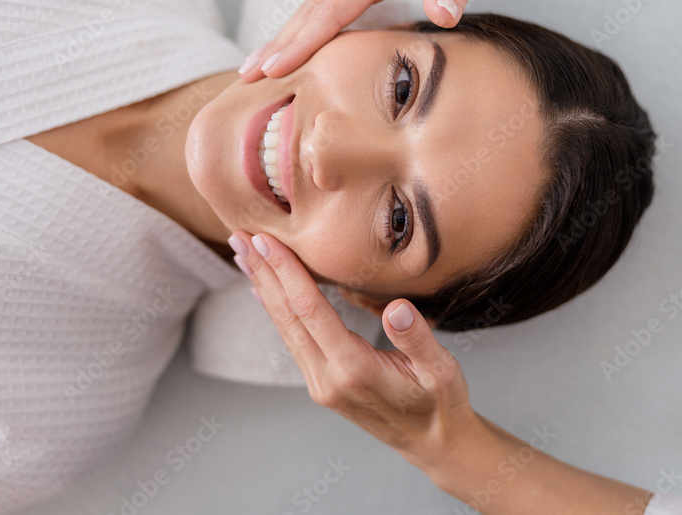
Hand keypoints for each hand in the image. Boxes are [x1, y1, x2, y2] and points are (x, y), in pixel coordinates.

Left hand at [228, 230, 475, 463]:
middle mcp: (328, 378)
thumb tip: (398, 308)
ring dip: (263, 288)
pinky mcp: (321, 384)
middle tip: (239, 236)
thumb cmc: (440, 404)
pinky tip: (265, 291)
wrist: (434, 445)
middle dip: (262, 273)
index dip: (286, 272)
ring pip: (285, 327)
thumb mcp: (441, 371)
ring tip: (245, 255)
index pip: (310, 310)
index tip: (267, 241)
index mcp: (354, 369)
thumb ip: (418, 340)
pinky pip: (293, 339)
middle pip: (286, 316)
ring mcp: (320, 384)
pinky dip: (276, 309)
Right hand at [237, 0, 504, 82]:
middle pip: (312, 7)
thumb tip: (441, 15)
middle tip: (249, 75)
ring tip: (258, 65)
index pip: (335, 9)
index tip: (276, 67)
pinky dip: (305, 20)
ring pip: (314, 1)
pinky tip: (292, 40)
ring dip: (285, 33)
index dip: (304, 41)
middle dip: (280, 42)